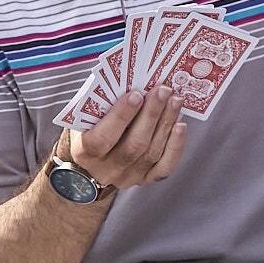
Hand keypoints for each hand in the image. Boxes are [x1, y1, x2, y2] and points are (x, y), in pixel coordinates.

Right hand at [66, 85, 187, 189]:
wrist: (89, 166)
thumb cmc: (87, 131)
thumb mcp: (83, 119)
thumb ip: (99, 106)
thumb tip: (130, 83)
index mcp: (85, 153)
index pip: (103, 138)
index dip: (121, 116)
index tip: (136, 94)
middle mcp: (106, 170)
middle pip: (134, 145)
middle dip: (151, 115)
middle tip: (163, 90)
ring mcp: (127, 177)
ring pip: (151, 153)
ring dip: (166, 123)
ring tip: (175, 100)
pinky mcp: (144, 179)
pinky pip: (164, 167)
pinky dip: (175, 146)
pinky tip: (180, 125)